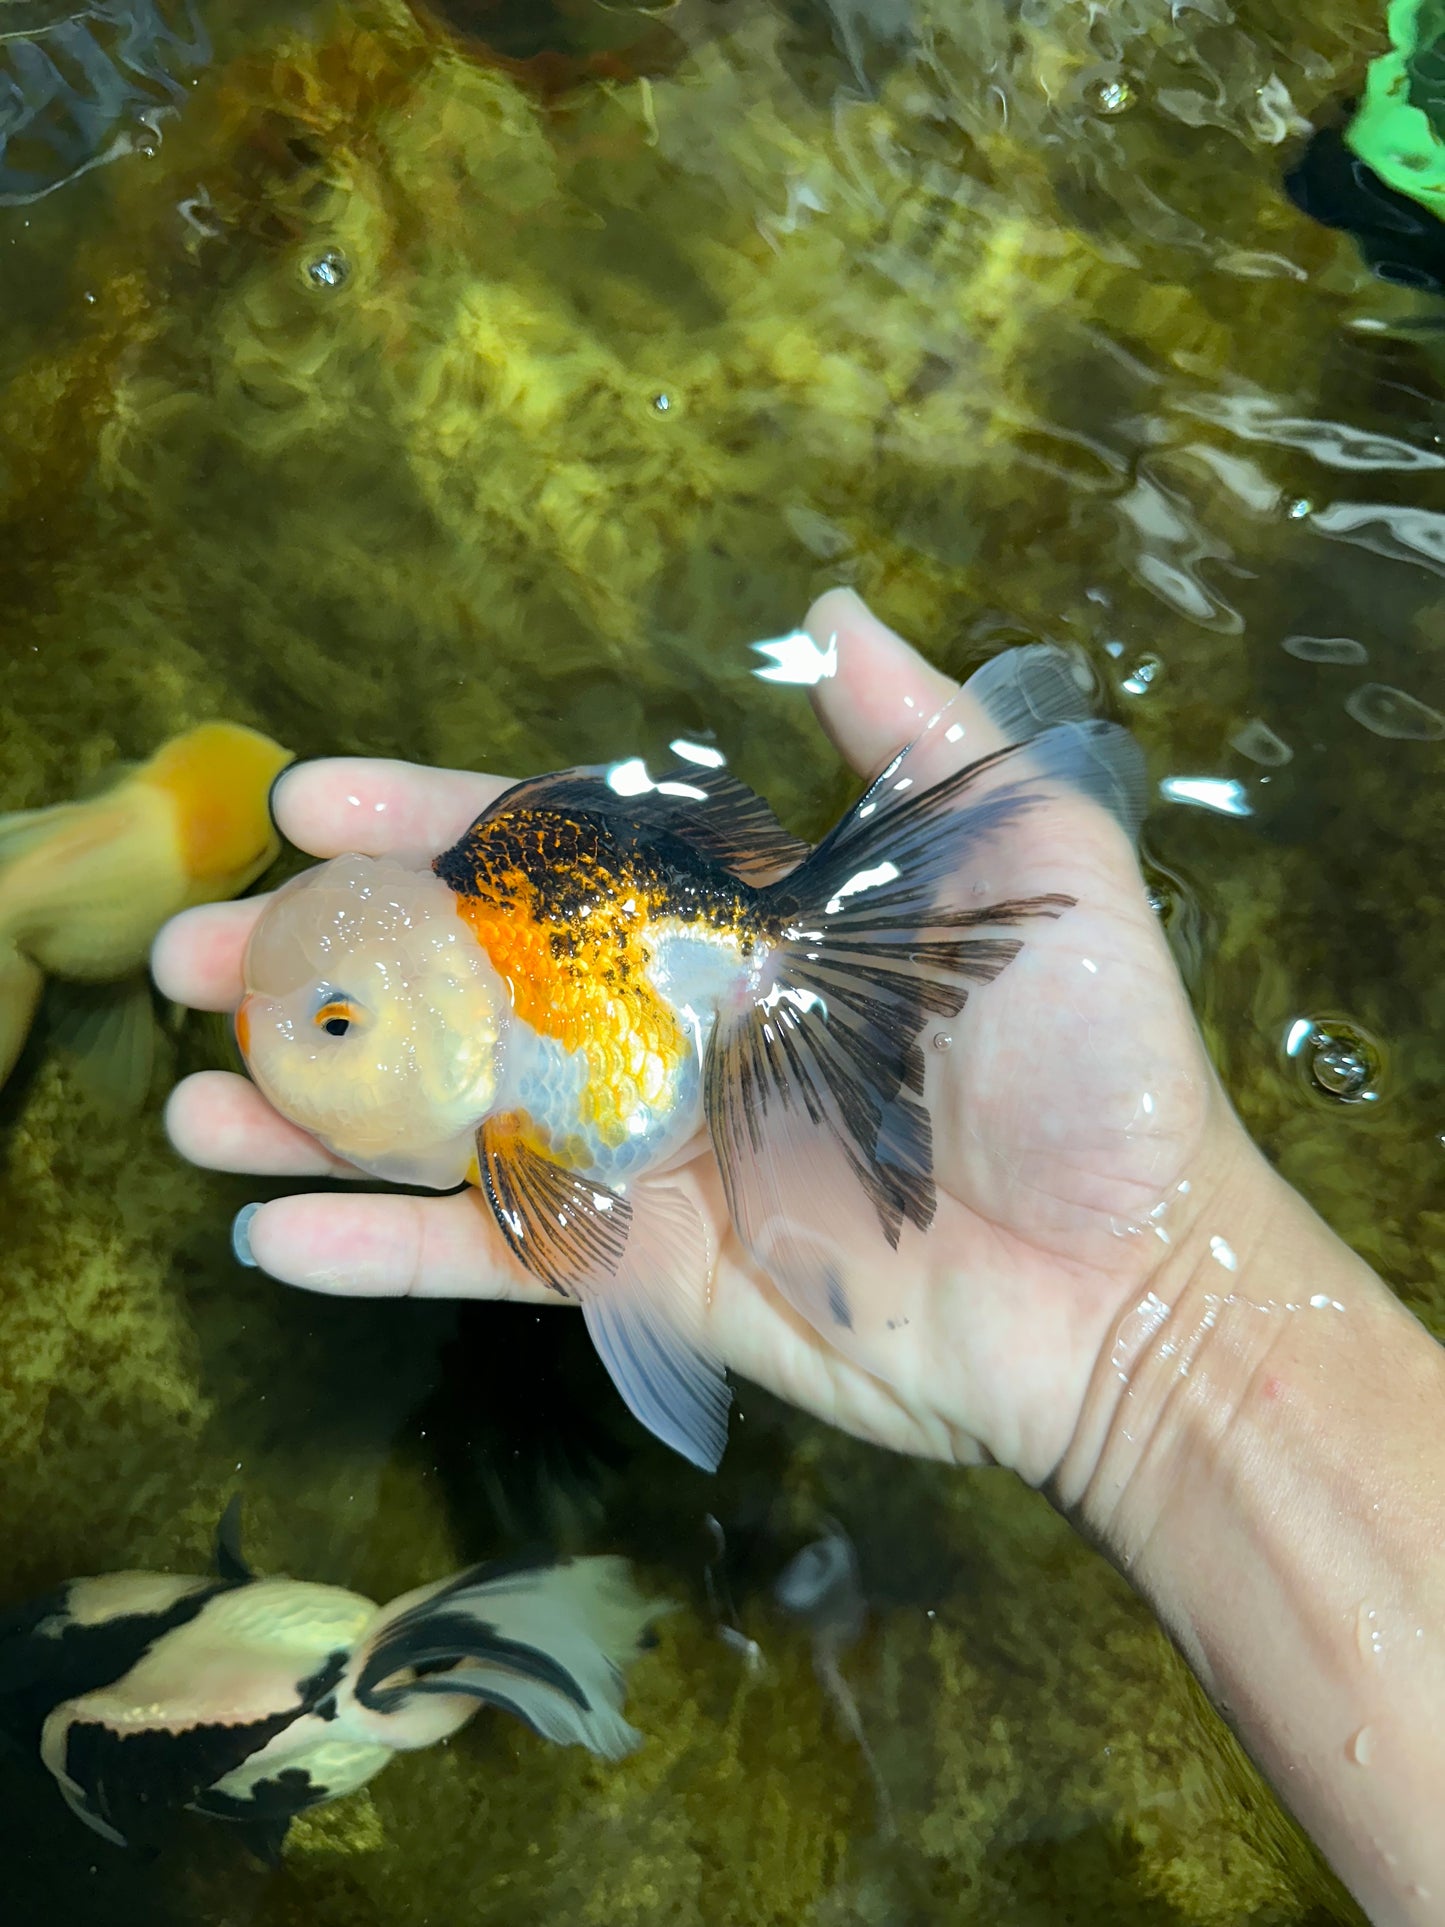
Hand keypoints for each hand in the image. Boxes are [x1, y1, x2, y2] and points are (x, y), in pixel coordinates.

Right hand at [155, 590, 1248, 1483]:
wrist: (1132, 1278)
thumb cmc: (1089, 1061)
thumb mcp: (1028, 856)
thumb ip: (915, 739)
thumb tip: (829, 607)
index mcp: (732, 931)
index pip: (549, 859)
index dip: (429, 823)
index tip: (309, 802)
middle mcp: (668, 1036)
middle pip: (459, 988)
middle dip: (322, 966)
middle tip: (179, 955)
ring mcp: (646, 1163)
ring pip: (448, 1126)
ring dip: (313, 1112)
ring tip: (188, 1097)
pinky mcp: (646, 1279)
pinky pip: (492, 1261)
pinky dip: (381, 1253)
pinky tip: (268, 1234)